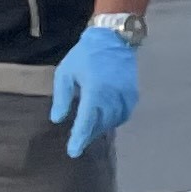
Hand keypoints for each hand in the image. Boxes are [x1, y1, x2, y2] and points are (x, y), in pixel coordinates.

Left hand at [47, 24, 137, 159]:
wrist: (113, 39)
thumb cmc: (85, 55)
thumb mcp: (65, 73)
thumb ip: (62, 98)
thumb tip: (58, 119)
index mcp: (95, 91)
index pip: (86, 121)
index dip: (79, 138)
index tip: (73, 152)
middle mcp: (112, 96)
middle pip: (100, 124)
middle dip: (89, 135)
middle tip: (78, 142)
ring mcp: (125, 96)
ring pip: (113, 121)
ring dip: (101, 128)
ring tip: (91, 131)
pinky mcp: (133, 94)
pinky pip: (123, 114)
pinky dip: (114, 120)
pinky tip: (105, 119)